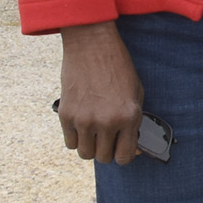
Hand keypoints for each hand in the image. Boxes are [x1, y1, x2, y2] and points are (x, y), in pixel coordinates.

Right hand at [57, 21, 144, 164]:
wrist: (92, 45)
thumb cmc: (117, 67)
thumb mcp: (135, 93)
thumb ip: (134, 122)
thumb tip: (132, 147)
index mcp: (128, 116)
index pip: (125, 156)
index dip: (124, 155)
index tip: (122, 149)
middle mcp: (106, 122)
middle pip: (103, 158)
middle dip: (107, 150)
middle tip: (108, 138)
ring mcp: (84, 120)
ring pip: (85, 154)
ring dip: (90, 146)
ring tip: (94, 132)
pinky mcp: (66, 115)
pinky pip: (70, 142)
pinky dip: (76, 138)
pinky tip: (82, 125)